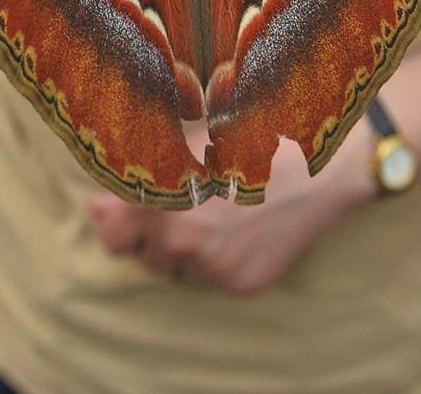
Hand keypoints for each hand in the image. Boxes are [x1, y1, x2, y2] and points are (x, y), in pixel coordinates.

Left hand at [89, 120, 376, 295]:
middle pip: (141, 253)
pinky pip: (210, 277)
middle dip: (150, 233)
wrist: (324, 165)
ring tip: (217, 209)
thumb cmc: (254, 136)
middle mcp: (183, 240)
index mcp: (163, 198)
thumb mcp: (191, 141)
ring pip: (175, 267)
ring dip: (183, 247)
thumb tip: (96, 209)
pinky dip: (218, 257)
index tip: (129, 203)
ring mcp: (213, 267)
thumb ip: (140, 175)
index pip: (112, 229)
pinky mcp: (241, 284)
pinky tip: (241, 226)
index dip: (118, 215)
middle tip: (183, 203)